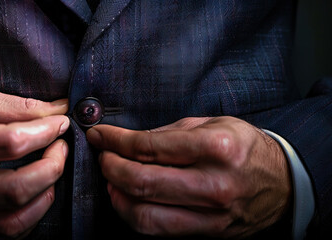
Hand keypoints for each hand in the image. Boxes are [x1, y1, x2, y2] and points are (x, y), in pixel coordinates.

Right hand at [0, 88, 69, 237]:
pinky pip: (8, 231)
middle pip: (15, 188)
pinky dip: (33, 213)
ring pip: (14, 218)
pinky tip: (37, 191)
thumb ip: (18, 107)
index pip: (10, 143)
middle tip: (60, 147)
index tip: (60, 122)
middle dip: (52, 167)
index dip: (45, 132)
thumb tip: (59, 111)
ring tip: (51, 169)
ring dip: (46, 193)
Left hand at [87, 116, 290, 237]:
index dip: (115, 141)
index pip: (148, 146)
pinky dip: (133, 214)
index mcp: (216, 147)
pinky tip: (127, 199)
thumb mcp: (212, 124)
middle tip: (103, 156)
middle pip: (142, 181)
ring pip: (144, 213)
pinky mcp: (208, 232)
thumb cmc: (245, 147)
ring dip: (117, 195)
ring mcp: (211, 213)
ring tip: (111, 179)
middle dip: (111, 167)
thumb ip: (168, 132)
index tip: (99, 135)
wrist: (283, 182)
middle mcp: (213, 183)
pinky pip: (158, 229)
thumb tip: (128, 141)